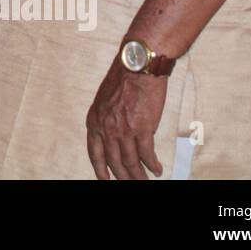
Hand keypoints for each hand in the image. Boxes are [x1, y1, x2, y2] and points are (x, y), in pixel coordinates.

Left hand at [85, 57, 167, 179]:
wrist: (137, 66)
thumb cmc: (123, 78)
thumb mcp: (104, 99)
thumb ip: (105, 118)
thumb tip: (112, 135)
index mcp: (94, 121)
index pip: (94, 153)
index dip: (100, 170)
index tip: (104, 180)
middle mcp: (106, 128)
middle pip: (113, 162)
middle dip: (122, 176)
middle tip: (130, 183)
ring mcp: (123, 130)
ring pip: (130, 162)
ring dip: (138, 176)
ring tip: (144, 181)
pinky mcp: (142, 128)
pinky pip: (146, 155)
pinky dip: (152, 164)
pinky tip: (156, 169)